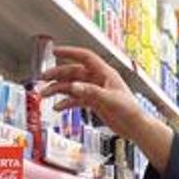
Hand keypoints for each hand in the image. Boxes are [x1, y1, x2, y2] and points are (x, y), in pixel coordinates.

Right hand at [40, 46, 174, 170]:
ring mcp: (95, 91)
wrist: (134, 127)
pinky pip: (76, 100)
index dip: (70, 52)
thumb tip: (74, 86)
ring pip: (72, 86)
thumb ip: (91, 92)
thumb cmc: (129, 111)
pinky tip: (57, 107)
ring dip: (58, 89)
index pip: (85, 57)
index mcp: (105, 73)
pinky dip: (66, 103)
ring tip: (45, 94)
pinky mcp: (93, 102)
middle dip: (57, 74)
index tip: (55, 51)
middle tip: (43, 78)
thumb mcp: (110, 100)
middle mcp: (98, 80)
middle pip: (74, 72)